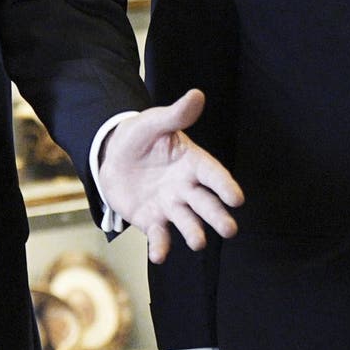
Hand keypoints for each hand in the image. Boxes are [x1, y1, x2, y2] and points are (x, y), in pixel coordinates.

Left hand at [99, 89, 241, 262]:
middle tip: (230, 230)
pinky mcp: (153, 220)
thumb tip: (196, 94)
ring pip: (187, 222)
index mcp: (192, 162)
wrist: (112, 156)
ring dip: (194, 233)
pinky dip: (160, 247)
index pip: (213, 174)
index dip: (225, 186)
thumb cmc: (139, 136)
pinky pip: (159, 236)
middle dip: (218, 216)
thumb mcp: (154, 122)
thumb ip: (175, 115)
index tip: (237, 199)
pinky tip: (159, 255)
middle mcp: (186, 188)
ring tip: (199, 242)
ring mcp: (171, 206)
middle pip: (206, 204)